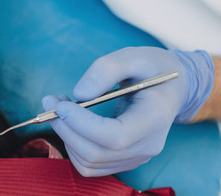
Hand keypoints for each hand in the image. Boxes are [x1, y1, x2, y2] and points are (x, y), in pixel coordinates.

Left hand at [42, 46, 213, 175]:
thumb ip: (106, 69)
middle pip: (97, 152)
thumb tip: (80, 94)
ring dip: (65, 135)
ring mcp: (136, 157)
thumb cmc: (151, 68)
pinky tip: (70, 123)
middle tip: (50, 101)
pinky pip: (89, 164)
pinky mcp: (123, 160)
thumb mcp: (133, 56)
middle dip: (66, 128)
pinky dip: (72, 145)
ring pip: (89, 161)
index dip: (83, 124)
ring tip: (60, 107)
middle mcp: (148, 145)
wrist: (170, 87)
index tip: (61, 105)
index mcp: (155, 118)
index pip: (116, 137)